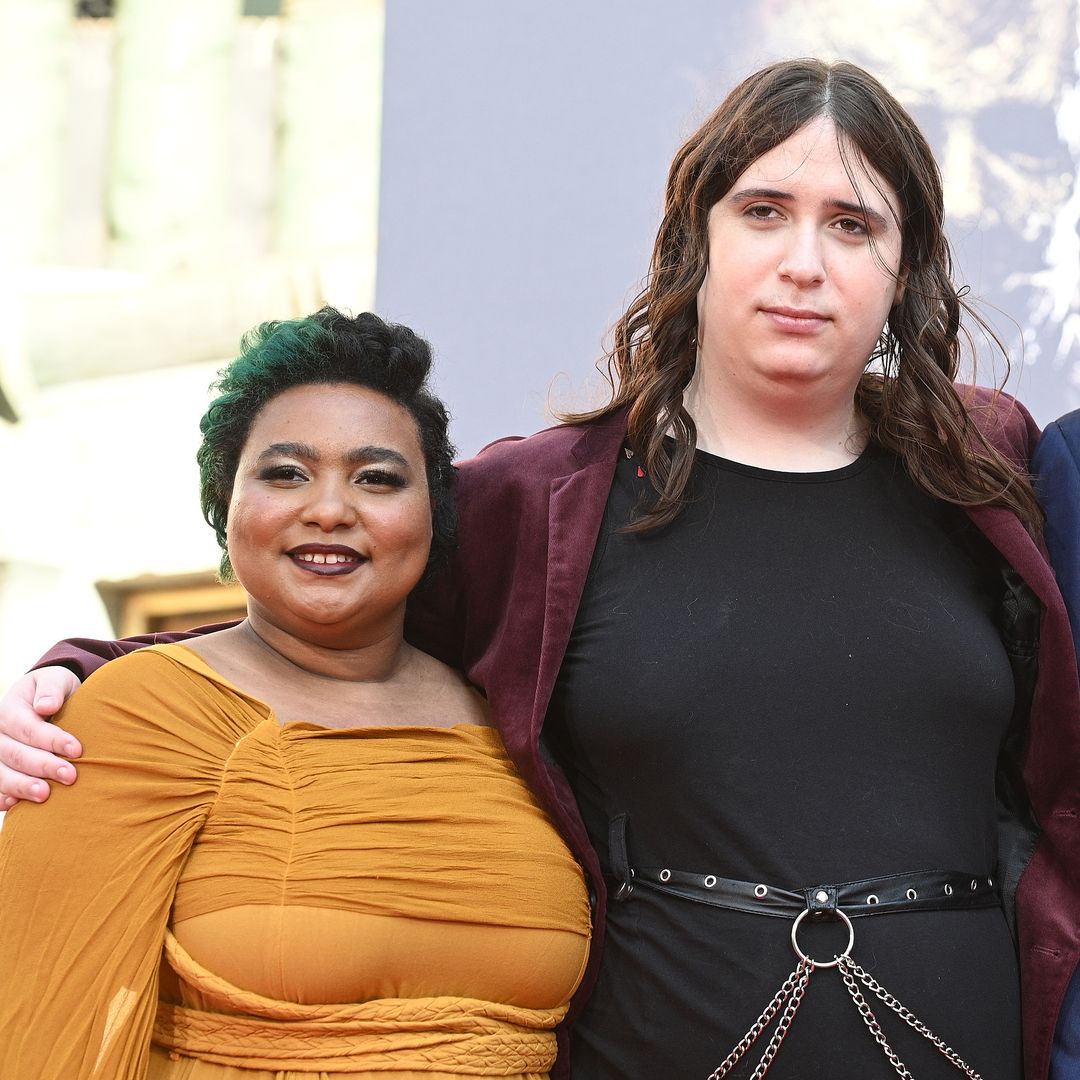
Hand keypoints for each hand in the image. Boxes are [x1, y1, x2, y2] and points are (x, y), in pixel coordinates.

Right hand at [0, 668, 82, 806]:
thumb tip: (45, 706)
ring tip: (45, 795)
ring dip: (22, 786)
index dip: (51, 740)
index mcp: (10, 709)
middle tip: (70, 776)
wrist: (46, 702)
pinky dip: (2, 797)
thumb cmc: (55, 691)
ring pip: (1, 773)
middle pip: (16, 753)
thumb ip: (52, 689)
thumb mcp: (56, 680)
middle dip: (43, 766)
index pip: (27, 727)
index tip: (77, 750)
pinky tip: (14, 805)